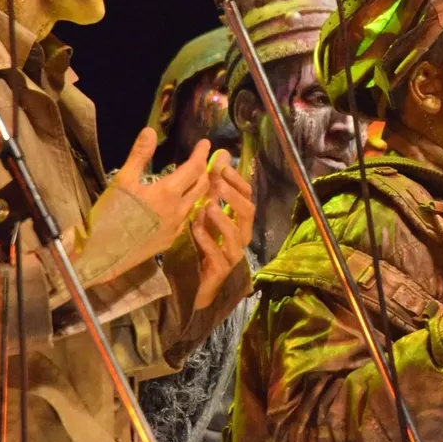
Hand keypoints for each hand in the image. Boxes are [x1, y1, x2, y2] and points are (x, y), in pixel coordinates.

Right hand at [111, 128, 210, 261]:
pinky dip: (190, 206)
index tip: (206, 143)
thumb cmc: (110, 215)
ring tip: (196, 179)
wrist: (102, 254)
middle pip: (201, 186)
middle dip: (205, 170)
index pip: (194, 168)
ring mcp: (176, 228)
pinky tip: (183, 204)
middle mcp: (179, 210)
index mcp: (168, 192)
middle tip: (203, 160)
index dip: (201, 154)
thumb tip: (150, 131)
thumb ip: (139, 156)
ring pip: (196, 203)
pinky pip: (187, 219)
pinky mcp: (170, 241)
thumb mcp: (123, 181)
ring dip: (199, 189)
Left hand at [190, 149, 254, 310]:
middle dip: (234, 196)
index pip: (247, 197)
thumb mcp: (206, 215)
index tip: (222, 166)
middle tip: (218, 182)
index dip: (237, 181)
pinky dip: (207, 240)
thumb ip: (214, 190)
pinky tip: (196, 229)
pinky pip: (217, 254)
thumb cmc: (201, 246)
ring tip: (208, 206)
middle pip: (248, 213)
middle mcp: (240, 237)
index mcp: (239, 222)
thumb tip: (221, 156)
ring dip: (222, 218)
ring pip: (236, 235)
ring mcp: (232, 255)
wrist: (194, 285)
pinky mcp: (220, 270)